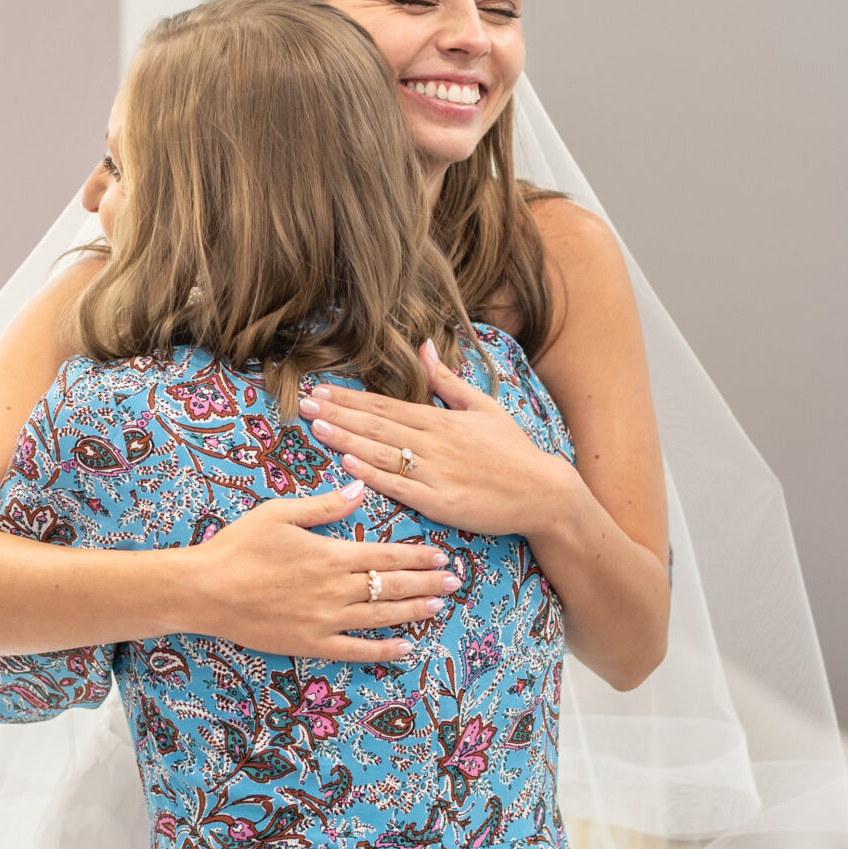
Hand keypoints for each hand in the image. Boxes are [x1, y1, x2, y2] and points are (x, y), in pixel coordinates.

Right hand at [187, 480, 458, 662]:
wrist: (203, 590)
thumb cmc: (237, 547)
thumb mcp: (279, 514)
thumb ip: (324, 506)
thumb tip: (359, 489)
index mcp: (330, 555)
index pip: (386, 556)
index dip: (417, 556)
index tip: (441, 555)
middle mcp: (335, 590)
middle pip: (392, 586)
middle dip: (427, 582)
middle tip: (455, 581)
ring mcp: (325, 621)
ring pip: (381, 616)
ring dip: (414, 611)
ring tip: (440, 606)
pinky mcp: (310, 643)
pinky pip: (355, 650)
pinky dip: (383, 650)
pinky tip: (406, 647)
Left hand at [300, 342, 570, 538]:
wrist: (543, 491)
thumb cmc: (514, 451)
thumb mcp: (485, 406)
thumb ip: (449, 381)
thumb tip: (425, 346)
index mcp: (441, 419)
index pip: (386, 406)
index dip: (351, 399)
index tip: (322, 390)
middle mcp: (435, 442)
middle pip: (377, 425)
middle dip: (339, 414)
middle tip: (305, 404)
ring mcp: (437, 472)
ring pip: (383, 452)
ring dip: (347, 439)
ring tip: (317, 427)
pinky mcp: (442, 502)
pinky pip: (401, 486)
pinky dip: (373, 474)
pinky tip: (348, 463)